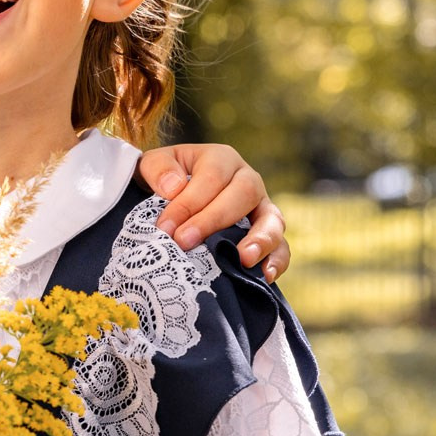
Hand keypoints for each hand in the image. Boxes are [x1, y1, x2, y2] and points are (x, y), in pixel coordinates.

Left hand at [137, 144, 290, 281]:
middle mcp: (247, 179)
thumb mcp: (154, 165)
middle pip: (243, 194)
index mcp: (221, 159)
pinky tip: (265, 276)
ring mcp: (261, 207)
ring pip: (272, 219)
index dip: (188, 203)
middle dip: (213, 220)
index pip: (211, 178)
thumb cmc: (165, 180)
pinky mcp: (267, 232)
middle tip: (184, 242)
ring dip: (260, 240)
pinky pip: (282, 246)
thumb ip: (158, 169)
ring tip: (244, 259)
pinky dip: (277, 261)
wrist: (173, 195)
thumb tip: (173, 187)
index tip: (165, 227)